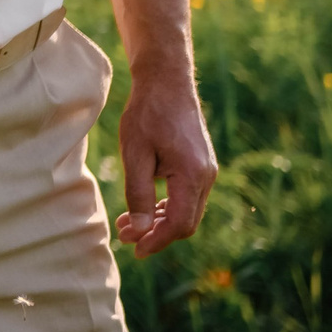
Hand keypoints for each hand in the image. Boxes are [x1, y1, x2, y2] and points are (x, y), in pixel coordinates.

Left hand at [113, 69, 216, 256]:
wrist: (166, 83)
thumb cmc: (147, 114)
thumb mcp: (134, 154)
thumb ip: (137, 193)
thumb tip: (138, 229)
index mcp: (192, 175)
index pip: (179, 223)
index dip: (156, 240)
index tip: (134, 249)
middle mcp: (206, 176)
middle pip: (185, 222)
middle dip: (156, 234)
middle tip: (125, 236)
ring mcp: (206, 171)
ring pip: (187, 211)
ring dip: (159, 221)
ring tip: (127, 223)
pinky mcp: (201, 166)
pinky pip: (187, 197)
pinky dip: (167, 206)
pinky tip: (144, 207)